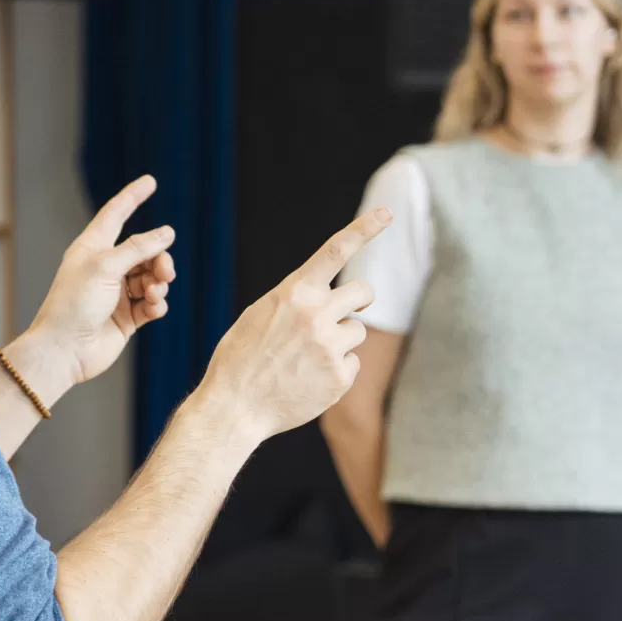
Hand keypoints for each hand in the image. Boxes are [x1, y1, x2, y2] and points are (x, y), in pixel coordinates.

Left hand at [27, 176, 177, 385]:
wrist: (65, 350)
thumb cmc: (74, 305)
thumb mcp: (106, 267)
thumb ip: (139, 248)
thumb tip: (167, 233)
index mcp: (92, 249)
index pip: (115, 215)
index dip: (132, 197)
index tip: (150, 181)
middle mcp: (105, 268)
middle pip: (143, 251)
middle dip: (159, 258)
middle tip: (165, 272)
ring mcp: (116, 293)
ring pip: (151, 277)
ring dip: (159, 283)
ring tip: (155, 293)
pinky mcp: (126, 317)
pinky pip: (151, 303)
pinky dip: (157, 304)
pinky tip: (154, 308)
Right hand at [198, 210, 389, 442]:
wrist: (235, 407)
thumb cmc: (242, 358)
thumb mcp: (261, 314)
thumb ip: (296, 300)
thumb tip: (326, 297)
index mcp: (294, 292)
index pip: (335, 251)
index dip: (364, 228)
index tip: (387, 213)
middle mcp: (316, 313)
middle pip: (363, 292)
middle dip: (356, 300)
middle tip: (339, 313)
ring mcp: (331, 346)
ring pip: (357, 330)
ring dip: (340, 340)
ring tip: (307, 358)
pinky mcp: (341, 377)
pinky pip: (352, 363)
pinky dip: (336, 371)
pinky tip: (309, 380)